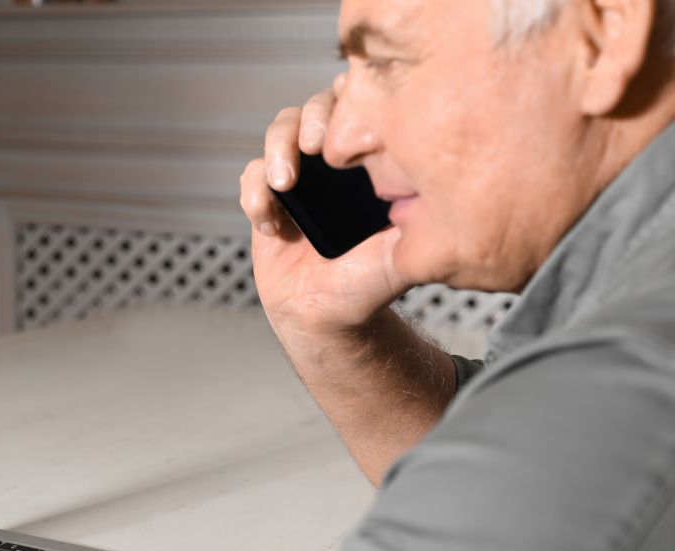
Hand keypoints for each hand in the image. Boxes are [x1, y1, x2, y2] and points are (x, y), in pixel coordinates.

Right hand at [240, 74, 410, 337]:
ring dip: (277, 150)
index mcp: (372, 160)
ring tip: (283, 185)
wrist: (326, 317)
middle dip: (310, 118)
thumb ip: (415, 227)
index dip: (351, 99)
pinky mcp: (266, 198)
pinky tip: (271, 225)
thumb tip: (432, 192)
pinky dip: (254, 192)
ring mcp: (299, 176)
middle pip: (316, 107)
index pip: (362, 104)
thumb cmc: (368, 284)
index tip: (349, 126)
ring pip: (280, 131)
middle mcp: (334, 160)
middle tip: (313, 146)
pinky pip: (252, 175)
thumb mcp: (401, 254)